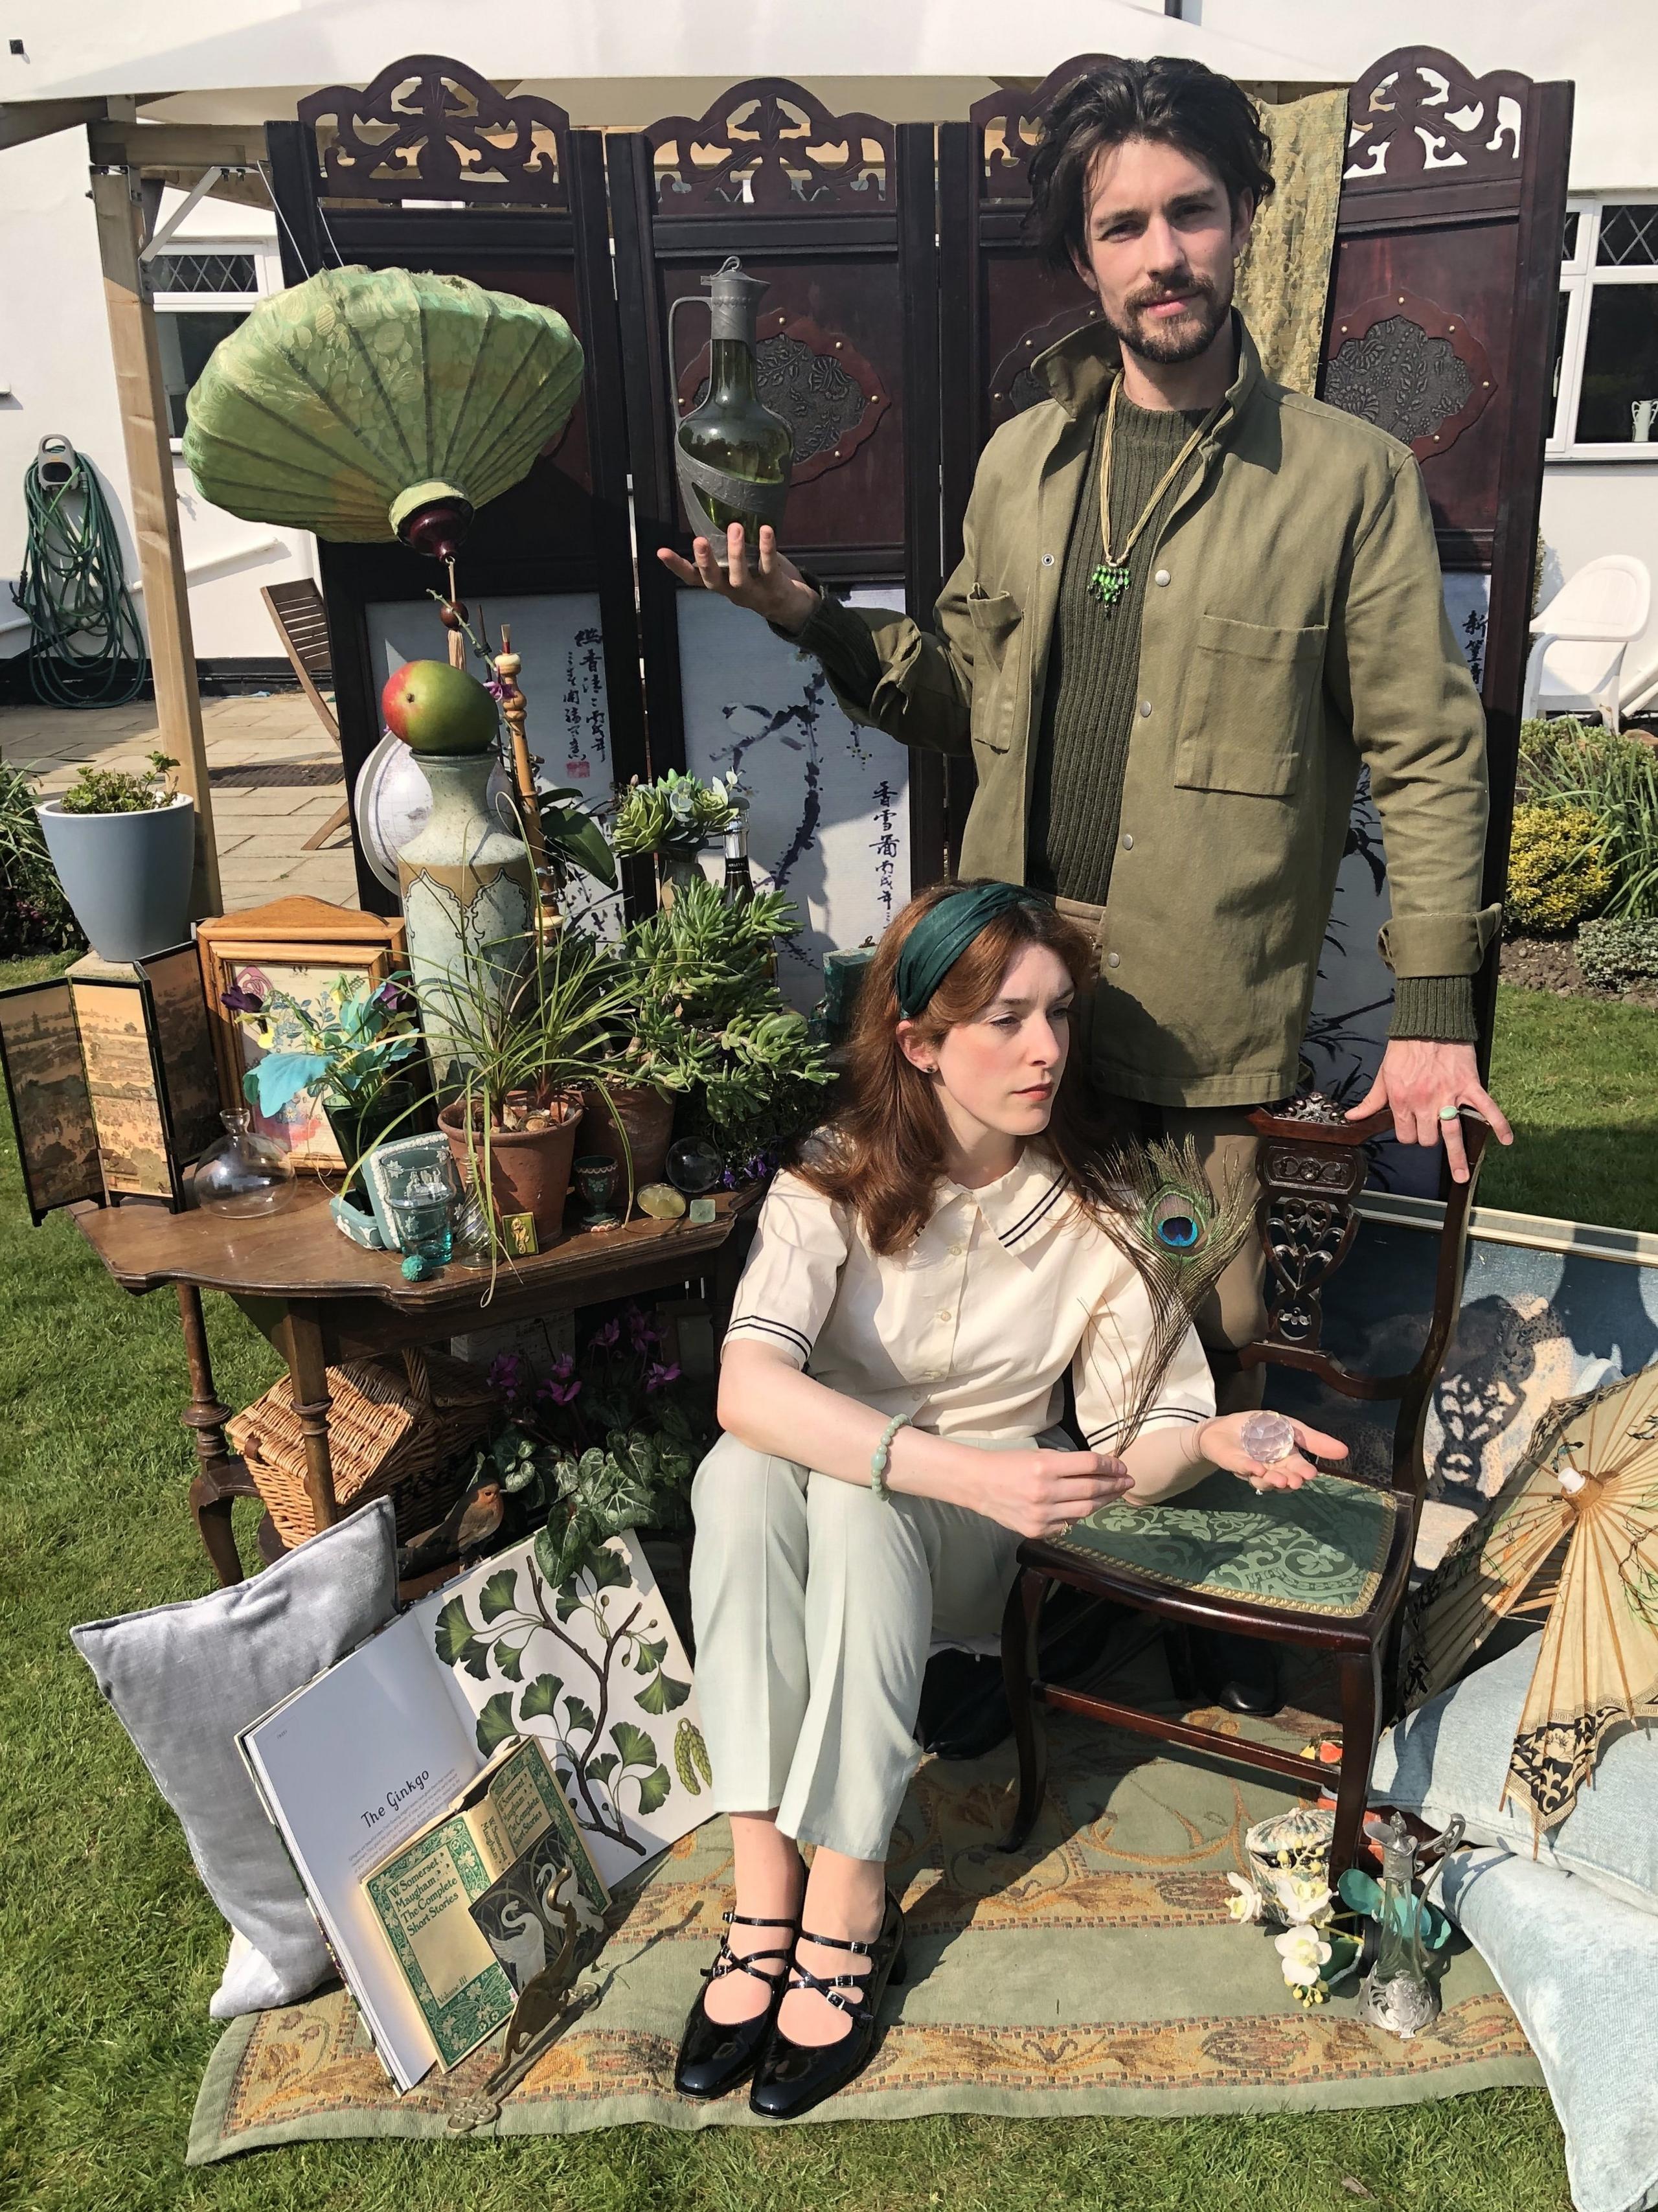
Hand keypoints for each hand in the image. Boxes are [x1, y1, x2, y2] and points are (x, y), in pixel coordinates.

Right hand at [656, 522, 818, 633]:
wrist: (794, 608)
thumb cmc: (763, 579)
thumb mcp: (743, 566)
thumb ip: (730, 551)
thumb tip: (720, 516)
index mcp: (722, 584)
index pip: (695, 578)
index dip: (677, 567)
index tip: (661, 551)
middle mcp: (733, 591)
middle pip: (713, 581)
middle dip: (705, 561)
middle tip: (699, 540)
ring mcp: (754, 593)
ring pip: (739, 576)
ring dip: (736, 552)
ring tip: (734, 527)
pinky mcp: (774, 588)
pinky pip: (769, 568)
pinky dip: (767, 548)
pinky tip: (765, 530)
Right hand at [963, 1446, 1133, 1539]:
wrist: (977, 1484)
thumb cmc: (1008, 1463)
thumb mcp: (1038, 1454)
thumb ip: (1067, 1464)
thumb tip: (1099, 1470)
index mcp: (1045, 1466)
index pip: (1089, 1464)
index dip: (1110, 1464)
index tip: (1122, 1466)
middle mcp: (1045, 1491)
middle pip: (1092, 1489)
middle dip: (1115, 1485)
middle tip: (1128, 1481)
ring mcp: (1041, 1515)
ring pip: (1085, 1509)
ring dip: (1104, 1501)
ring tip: (1114, 1494)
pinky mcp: (1036, 1531)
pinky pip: (1068, 1523)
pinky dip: (1079, 1514)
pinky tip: (1086, 1507)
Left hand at [1197, 1414, 1346, 1492]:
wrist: (1226, 1426)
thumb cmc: (1261, 1429)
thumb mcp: (1291, 1428)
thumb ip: (1315, 1440)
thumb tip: (1345, 1451)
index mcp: (1286, 1460)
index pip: (1298, 1469)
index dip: (1303, 1473)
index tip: (1310, 1474)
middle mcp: (1271, 1469)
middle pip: (1283, 1478)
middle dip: (1289, 1481)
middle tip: (1295, 1481)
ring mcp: (1252, 1468)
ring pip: (1264, 1480)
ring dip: (1271, 1481)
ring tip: (1278, 1479)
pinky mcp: (1233, 1462)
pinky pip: (1242, 1467)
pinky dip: (1249, 1468)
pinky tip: (1256, 1468)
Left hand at [1347, 1040, 1513, 1183]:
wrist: (1427, 1024)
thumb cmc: (1404, 1048)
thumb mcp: (1383, 1075)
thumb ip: (1371, 1101)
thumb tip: (1353, 1117)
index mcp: (1402, 1101)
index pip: (1406, 1136)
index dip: (1409, 1135)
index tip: (1413, 1128)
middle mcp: (1425, 1103)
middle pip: (1428, 1139)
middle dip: (1429, 1138)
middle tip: (1432, 1130)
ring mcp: (1449, 1096)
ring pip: (1452, 1134)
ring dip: (1457, 1157)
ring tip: (1462, 1176)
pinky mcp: (1469, 1086)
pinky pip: (1487, 1109)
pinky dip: (1499, 1124)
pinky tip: (1506, 1139)